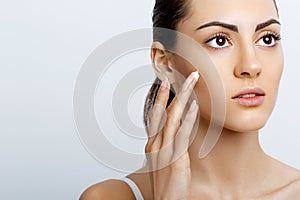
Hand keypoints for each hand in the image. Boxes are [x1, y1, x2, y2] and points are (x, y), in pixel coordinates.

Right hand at [145, 71, 198, 199]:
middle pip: (163, 110)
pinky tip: (194, 106)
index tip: (168, 82)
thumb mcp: (163, 160)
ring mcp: (163, 150)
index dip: (162, 96)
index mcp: (152, 143)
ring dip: (183, 97)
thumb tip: (176, 130)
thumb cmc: (166, 183)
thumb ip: (167, 144)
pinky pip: (181, 134)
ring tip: (192, 81)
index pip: (157, 114)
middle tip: (184, 74)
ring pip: (172, 117)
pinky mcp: (174, 158)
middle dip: (174, 90)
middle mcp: (155, 143)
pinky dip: (188, 118)